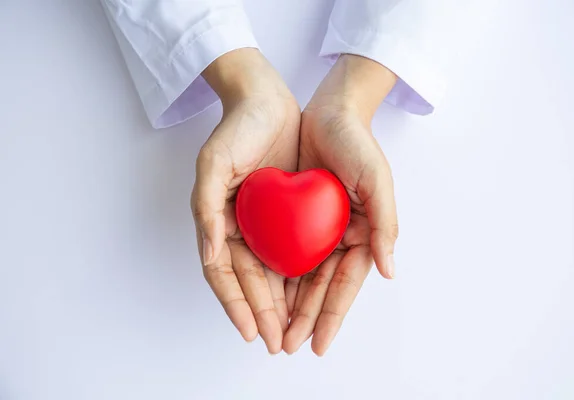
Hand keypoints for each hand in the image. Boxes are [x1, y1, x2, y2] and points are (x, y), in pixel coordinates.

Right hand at [191, 48, 299, 353]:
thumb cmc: (235, 129)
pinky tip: (309, 296)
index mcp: (217, 222)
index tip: (250, 332)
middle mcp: (239, 229)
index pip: (224, 274)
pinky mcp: (286, 214)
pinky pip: (292, 251)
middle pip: (250, 281)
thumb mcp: (213, 164)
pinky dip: (298, 276)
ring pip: (272, 273)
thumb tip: (208, 254)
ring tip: (293, 332)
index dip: (235, 305)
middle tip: (276, 343)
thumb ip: (206, 210)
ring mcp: (263, 224)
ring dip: (280, 304)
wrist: (266, 100)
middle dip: (262, 314)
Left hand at [283, 55, 398, 355]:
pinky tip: (264, 294)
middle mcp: (340, 237)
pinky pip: (285, 252)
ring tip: (274, 332)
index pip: (345, 284)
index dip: (332, 315)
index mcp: (362, 234)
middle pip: (320, 287)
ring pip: (301, 277)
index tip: (318, 343)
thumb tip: (389, 270)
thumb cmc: (357, 143)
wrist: (329, 112)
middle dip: (305, 318)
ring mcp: (317, 229)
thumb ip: (384, 224)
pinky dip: (276, 275)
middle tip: (287, 346)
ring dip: (289, 305)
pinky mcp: (296, 217)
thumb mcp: (376, 180)